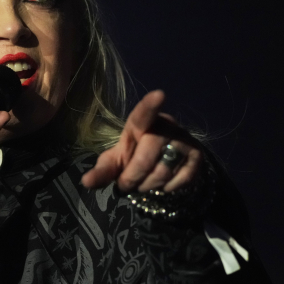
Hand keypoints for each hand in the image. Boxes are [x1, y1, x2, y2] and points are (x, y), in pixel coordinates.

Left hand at [81, 90, 202, 192]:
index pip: (144, 113)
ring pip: (164, 169)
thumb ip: (102, 171)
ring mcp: (184, 140)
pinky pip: (181, 179)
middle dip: (133, 176)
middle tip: (126, 186)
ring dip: (148, 185)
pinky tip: (163, 185)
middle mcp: (166, 126)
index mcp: (141, 124)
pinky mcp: (197, 156)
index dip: (150, 105)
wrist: (165, 165)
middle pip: (148, 154)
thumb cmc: (135, 157)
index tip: (159, 95)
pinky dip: (167, 188)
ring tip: (143, 185)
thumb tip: (85, 181)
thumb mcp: (116, 162)